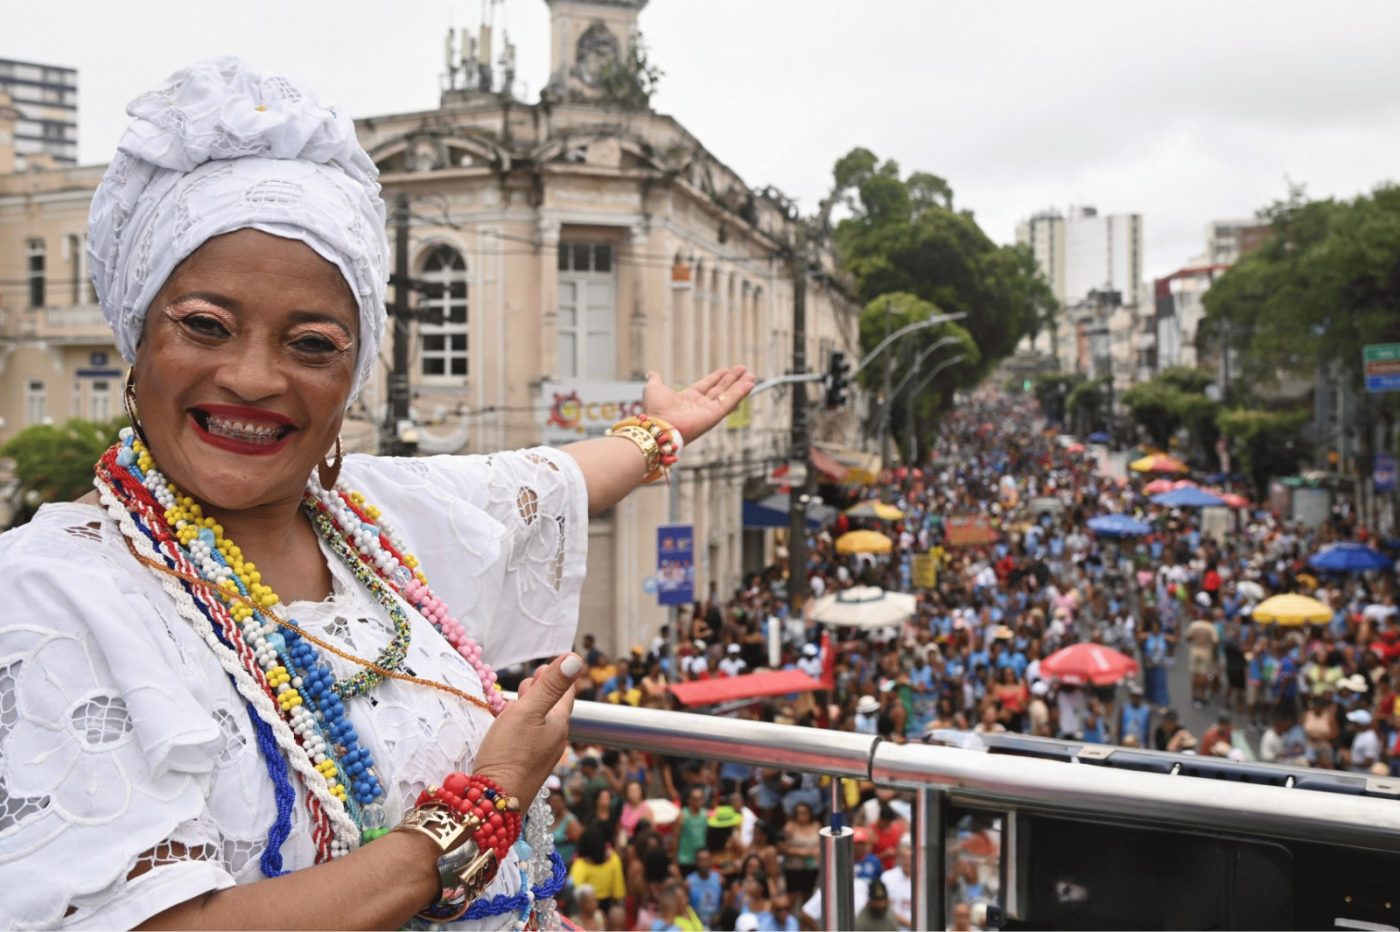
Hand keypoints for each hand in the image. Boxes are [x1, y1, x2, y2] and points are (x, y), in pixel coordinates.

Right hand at [472, 653, 582, 803]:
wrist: (495, 801)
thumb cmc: (510, 753)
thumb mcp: (528, 711)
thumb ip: (551, 685)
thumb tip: (576, 658)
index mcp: (559, 723)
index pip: (566, 692)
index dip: (558, 674)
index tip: (549, 663)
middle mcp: (556, 739)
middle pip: (553, 706)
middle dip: (543, 689)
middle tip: (532, 676)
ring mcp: (542, 754)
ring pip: (540, 722)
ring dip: (530, 706)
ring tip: (519, 697)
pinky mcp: (528, 765)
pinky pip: (529, 737)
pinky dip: (521, 725)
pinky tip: (508, 726)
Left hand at [643, 366, 755, 444]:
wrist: (658, 426)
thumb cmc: (655, 410)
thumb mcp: (654, 388)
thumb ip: (656, 379)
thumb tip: (652, 372)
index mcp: (687, 399)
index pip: (705, 386)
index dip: (716, 378)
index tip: (726, 370)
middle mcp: (699, 406)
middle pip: (720, 390)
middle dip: (732, 380)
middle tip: (743, 369)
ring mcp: (708, 412)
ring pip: (728, 396)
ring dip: (740, 386)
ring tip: (751, 375)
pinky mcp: (714, 416)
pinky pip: (730, 402)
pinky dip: (740, 393)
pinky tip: (749, 384)